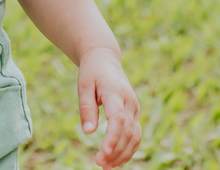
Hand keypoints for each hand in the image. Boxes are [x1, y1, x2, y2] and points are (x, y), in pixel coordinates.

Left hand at [77, 47, 141, 167]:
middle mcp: (130, 102)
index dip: (112, 138)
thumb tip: (88, 132)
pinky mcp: (134, 114)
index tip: (103, 153)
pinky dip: (128, 149)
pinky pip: (136, 135)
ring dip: (122, 154)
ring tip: (106, 166)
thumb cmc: (92, 72)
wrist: (105, 59)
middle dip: (115, 151)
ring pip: (135, 136)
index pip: (118, 119)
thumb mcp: (84, 85)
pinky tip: (117, 162)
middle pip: (128, 132)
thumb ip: (87, 108)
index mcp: (116, 92)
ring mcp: (134, 108)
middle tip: (99, 163)